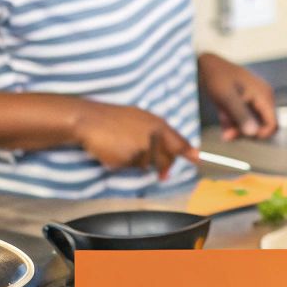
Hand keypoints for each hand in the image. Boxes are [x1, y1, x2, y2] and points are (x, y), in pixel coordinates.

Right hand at [71, 100, 198, 176]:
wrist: (88, 119)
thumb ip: (157, 133)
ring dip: (136, 161)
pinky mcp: (129, 157)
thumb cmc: (111, 119)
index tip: (197, 159)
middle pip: (165, 160)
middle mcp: (153, 135)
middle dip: (160, 166)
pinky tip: (114, 151)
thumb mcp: (138, 118)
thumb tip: (170, 147)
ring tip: (121, 146)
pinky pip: (130, 168)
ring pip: (146, 165)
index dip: (188, 152)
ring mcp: (142, 147)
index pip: (178, 142)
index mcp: (157, 124)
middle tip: (147, 161)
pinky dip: (123, 164)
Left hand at [197, 53, 276, 140]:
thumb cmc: (217, 76)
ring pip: (252, 123)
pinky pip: (245, 117)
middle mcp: (263, 97)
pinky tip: (223, 118)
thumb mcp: (227, 97)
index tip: (242, 135)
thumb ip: (240, 115)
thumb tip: (253, 133)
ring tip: (223, 123)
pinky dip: (234, 122)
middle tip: (227, 133)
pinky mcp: (246, 101)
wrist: (206, 64)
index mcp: (263, 94)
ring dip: (238, 128)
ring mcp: (255, 99)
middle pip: (263, 125)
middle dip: (246, 132)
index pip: (273, 123)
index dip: (260, 134)